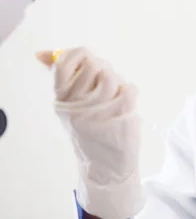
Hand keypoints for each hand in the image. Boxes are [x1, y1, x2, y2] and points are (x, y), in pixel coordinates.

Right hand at [37, 47, 143, 218]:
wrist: (105, 165)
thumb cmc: (88, 129)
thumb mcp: (69, 106)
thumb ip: (62, 78)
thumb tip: (44, 53)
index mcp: (62, 99)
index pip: (63, 63)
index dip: (79, 55)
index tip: (86, 61)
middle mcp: (77, 104)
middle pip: (92, 64)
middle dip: (101, 69)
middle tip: (101, 84)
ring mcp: (99, 109)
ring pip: (111, 75)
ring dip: (116, 81)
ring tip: (112, 95)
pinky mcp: (121, 112)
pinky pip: (129, 87)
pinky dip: (128, 92)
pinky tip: (122, 106)